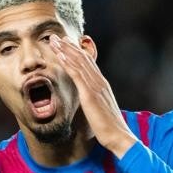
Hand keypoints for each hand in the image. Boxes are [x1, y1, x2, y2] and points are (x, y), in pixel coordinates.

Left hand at [47, 36, 137, 156]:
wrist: (119, 136)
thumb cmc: (110, 127)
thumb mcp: (102, 110)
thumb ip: (96, 101)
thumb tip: (90, 101)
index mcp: (102, 85)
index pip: (89, 63)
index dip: (77, 52)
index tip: (66, 44)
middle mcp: (100, 82)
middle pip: (83, 58)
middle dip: (68, 46)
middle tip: (56, 36)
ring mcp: (95, 87)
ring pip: (79, 62)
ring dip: (65, 50)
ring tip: (53, 40)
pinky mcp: (90, 94)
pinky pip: (77, 75)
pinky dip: (68, 63)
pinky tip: (60, 55)